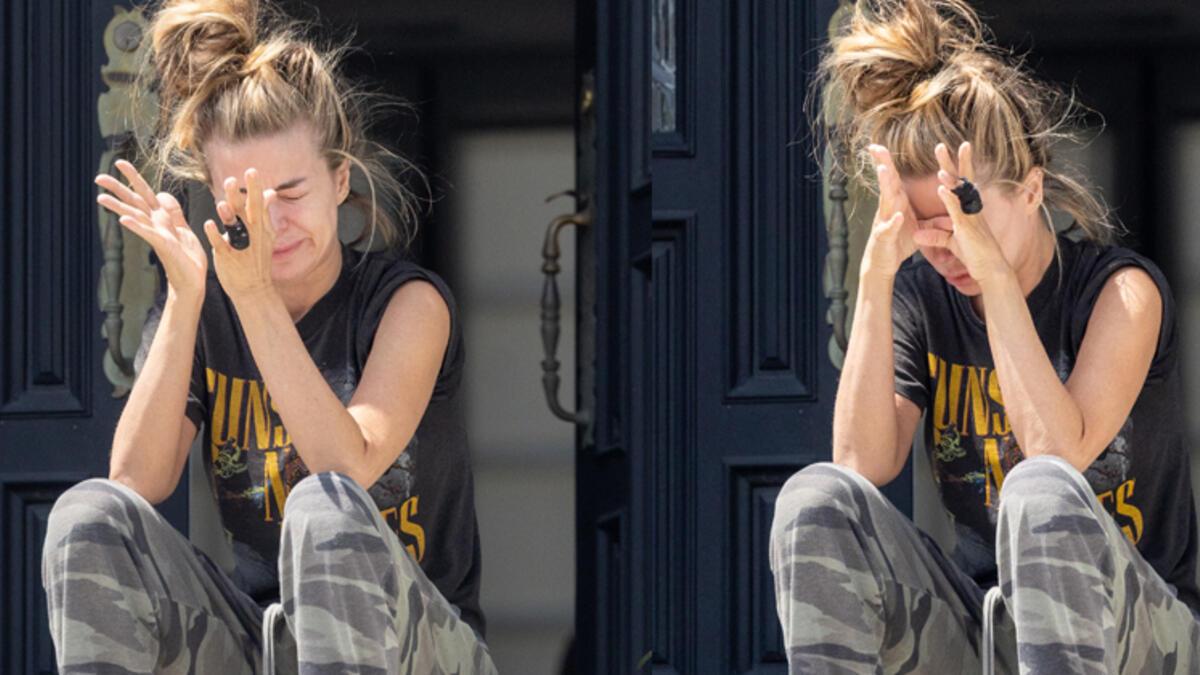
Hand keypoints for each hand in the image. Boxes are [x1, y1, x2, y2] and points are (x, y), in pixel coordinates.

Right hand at [96, 160, 206, 300]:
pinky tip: (123, 220)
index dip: (134, 178)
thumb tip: (161, 194)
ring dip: (119, 207)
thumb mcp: (183, 229)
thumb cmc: (188, 259)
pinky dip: (137, 226)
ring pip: (136, 216)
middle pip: (135, 202)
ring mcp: (158, 234)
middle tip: (98, 177)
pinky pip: (149, 233)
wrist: (193, 281)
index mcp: (162, 219)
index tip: (120, 163)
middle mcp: (156, 225)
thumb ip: (173, 213)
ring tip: (100, 197)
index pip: (146, 193)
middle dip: (119, 188)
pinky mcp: (164, 245)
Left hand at [203, 168, 277, 301]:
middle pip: (248, 212)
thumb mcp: (265, 234)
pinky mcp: (229, 258)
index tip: (252, 171)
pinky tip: (208, 224)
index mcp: (262, 227)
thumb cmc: (256, 259)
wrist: (254, 288)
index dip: (255, 188)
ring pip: (235, 227)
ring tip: (221, 203)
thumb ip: (264, 212)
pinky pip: (221, 244)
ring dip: (228, 215)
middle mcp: (254, 234)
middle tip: (233, 179)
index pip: (259, 204)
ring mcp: (242, 246)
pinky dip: (215, 234)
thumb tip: (270, 193)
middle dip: (241, 196)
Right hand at [862, 144, 918, 277]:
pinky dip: (893, 222)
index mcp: (896, 203)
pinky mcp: (885, 237)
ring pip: (885, 202)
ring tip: (884, 172)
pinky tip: (898, 215)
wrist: (883, 264)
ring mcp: (884, 222)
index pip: (893, 179)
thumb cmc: (897, 243)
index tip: (882, 145)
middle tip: (877, 148)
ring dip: (885, 187)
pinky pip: (889, 228)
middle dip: (882, 165)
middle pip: (886, 184)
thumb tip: (948, 210)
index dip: (889, 162)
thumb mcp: (917, 227)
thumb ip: (931, 217)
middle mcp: (888, 209)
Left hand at [912, 142, 1010, 283]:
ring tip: (938, 163)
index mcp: (968, 208)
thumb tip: (917, 234)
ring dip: (949, 177)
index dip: (955, 166)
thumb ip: (935, 236)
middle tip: (940, 145)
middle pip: (961, 180)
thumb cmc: (974, 254)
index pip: (961, 183)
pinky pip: (957, 210)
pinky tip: (941, 188)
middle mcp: (971, 208)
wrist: (991, 269)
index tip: (949, 150)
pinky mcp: (967, 227)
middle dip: (951, 162)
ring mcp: (970, 216)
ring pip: (960, 192)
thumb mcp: (951, 242)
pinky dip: (949, 198)